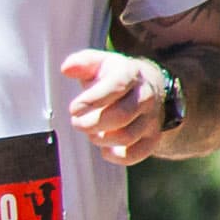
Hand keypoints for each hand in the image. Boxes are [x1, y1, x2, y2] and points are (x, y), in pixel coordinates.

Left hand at [60, 50, 171, 164]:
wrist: (148, 88)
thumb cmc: (115, 78)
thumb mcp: (100, 63)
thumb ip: (82, 63)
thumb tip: (67, 68)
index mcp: (131, 74)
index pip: (116, 86)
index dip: (92, 100)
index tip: (74, 108)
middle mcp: (145, 96)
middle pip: (121, 116)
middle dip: (92, 123)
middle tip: (77, 122)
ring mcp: (151, 118)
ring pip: (126, 137)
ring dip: (101, 139)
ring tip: (90, 132)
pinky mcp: (152, 138)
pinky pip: (135, 154)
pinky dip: (115, 156)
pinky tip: (105, 148)